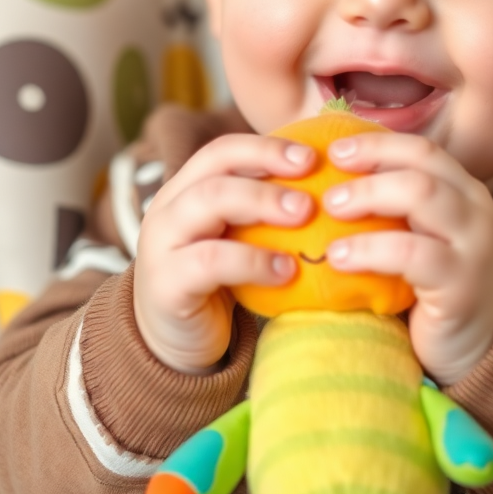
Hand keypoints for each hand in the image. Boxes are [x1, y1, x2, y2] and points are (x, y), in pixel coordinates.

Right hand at [134, 134, 313, 372]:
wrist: (174, 345)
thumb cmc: (218, 284)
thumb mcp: (236, 240)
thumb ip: (262, 214)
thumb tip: (332, 190)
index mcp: (185, 190)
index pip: (222, 151)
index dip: (265, 148)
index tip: (312, 157)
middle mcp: (168, 208)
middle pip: (216, 168)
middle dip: (267, 167)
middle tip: (312, 188)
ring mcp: (160, 243)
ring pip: (209, 201)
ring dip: (262, 204)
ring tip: (304, 219)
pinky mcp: (166, 283)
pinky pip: (210, 260)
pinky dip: (253, 261)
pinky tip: (286, 271)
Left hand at [322, 133, 492, 384]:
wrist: (481, 349)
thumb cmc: (436, 290)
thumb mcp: (422, 239)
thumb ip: (396, 211)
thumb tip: (330, 181)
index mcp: (465, 192)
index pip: (423, 150)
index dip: (377, 144)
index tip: (334, 150)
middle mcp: (477, 210)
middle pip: (422, 165)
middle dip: (370, 164)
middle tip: (328, 186)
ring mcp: (475, 245)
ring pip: (421, 195)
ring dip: (368, 197)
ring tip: (330, 211)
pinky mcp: (462, 284)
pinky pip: (412, 253)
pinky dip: (370, 249)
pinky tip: (339, 258)